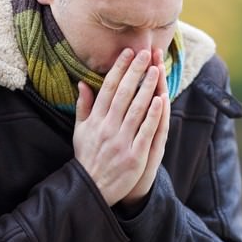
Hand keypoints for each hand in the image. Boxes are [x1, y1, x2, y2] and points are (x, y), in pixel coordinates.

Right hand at [73, 48, 168, 206]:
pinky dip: (153, 115)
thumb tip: (82, 83)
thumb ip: (83, 106)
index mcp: (95, 120)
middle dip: (135, 72)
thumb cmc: (87, 157)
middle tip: (144, 53)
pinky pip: (146, 131)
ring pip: (136, 109)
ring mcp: (121, 142)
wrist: (90, 189)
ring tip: (156, 70)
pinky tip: (160, 99)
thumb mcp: (80, 131)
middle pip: (123, 94)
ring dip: (147, 88)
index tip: (127, 53)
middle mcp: (107, 128)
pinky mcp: (134, 156)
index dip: (118, 69)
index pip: (108, 89)